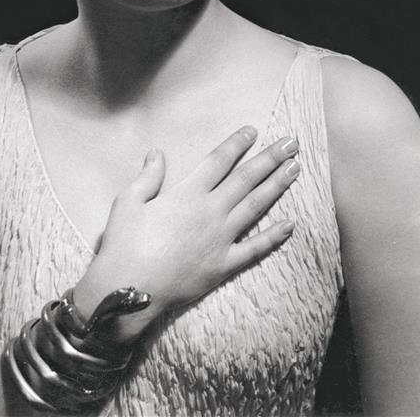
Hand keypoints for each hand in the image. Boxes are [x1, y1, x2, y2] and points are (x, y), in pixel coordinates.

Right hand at [73, 126, 299, 340]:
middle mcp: (210, 212)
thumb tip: (157, 152)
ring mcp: (221, 239)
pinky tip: (290, 225)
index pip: (218, 161)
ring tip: (295, 169)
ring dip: (277, 186)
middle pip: (245, 179)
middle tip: (291, 143)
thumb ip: (148, 176)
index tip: (253, 130)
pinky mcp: (224, 265)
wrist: (129, 290)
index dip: (236, 144)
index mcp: (187, 194)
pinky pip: (255, 249)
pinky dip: (274, 237)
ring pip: (255, 207)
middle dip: (269, 158)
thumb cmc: (124, 244)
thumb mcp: (128, 202)